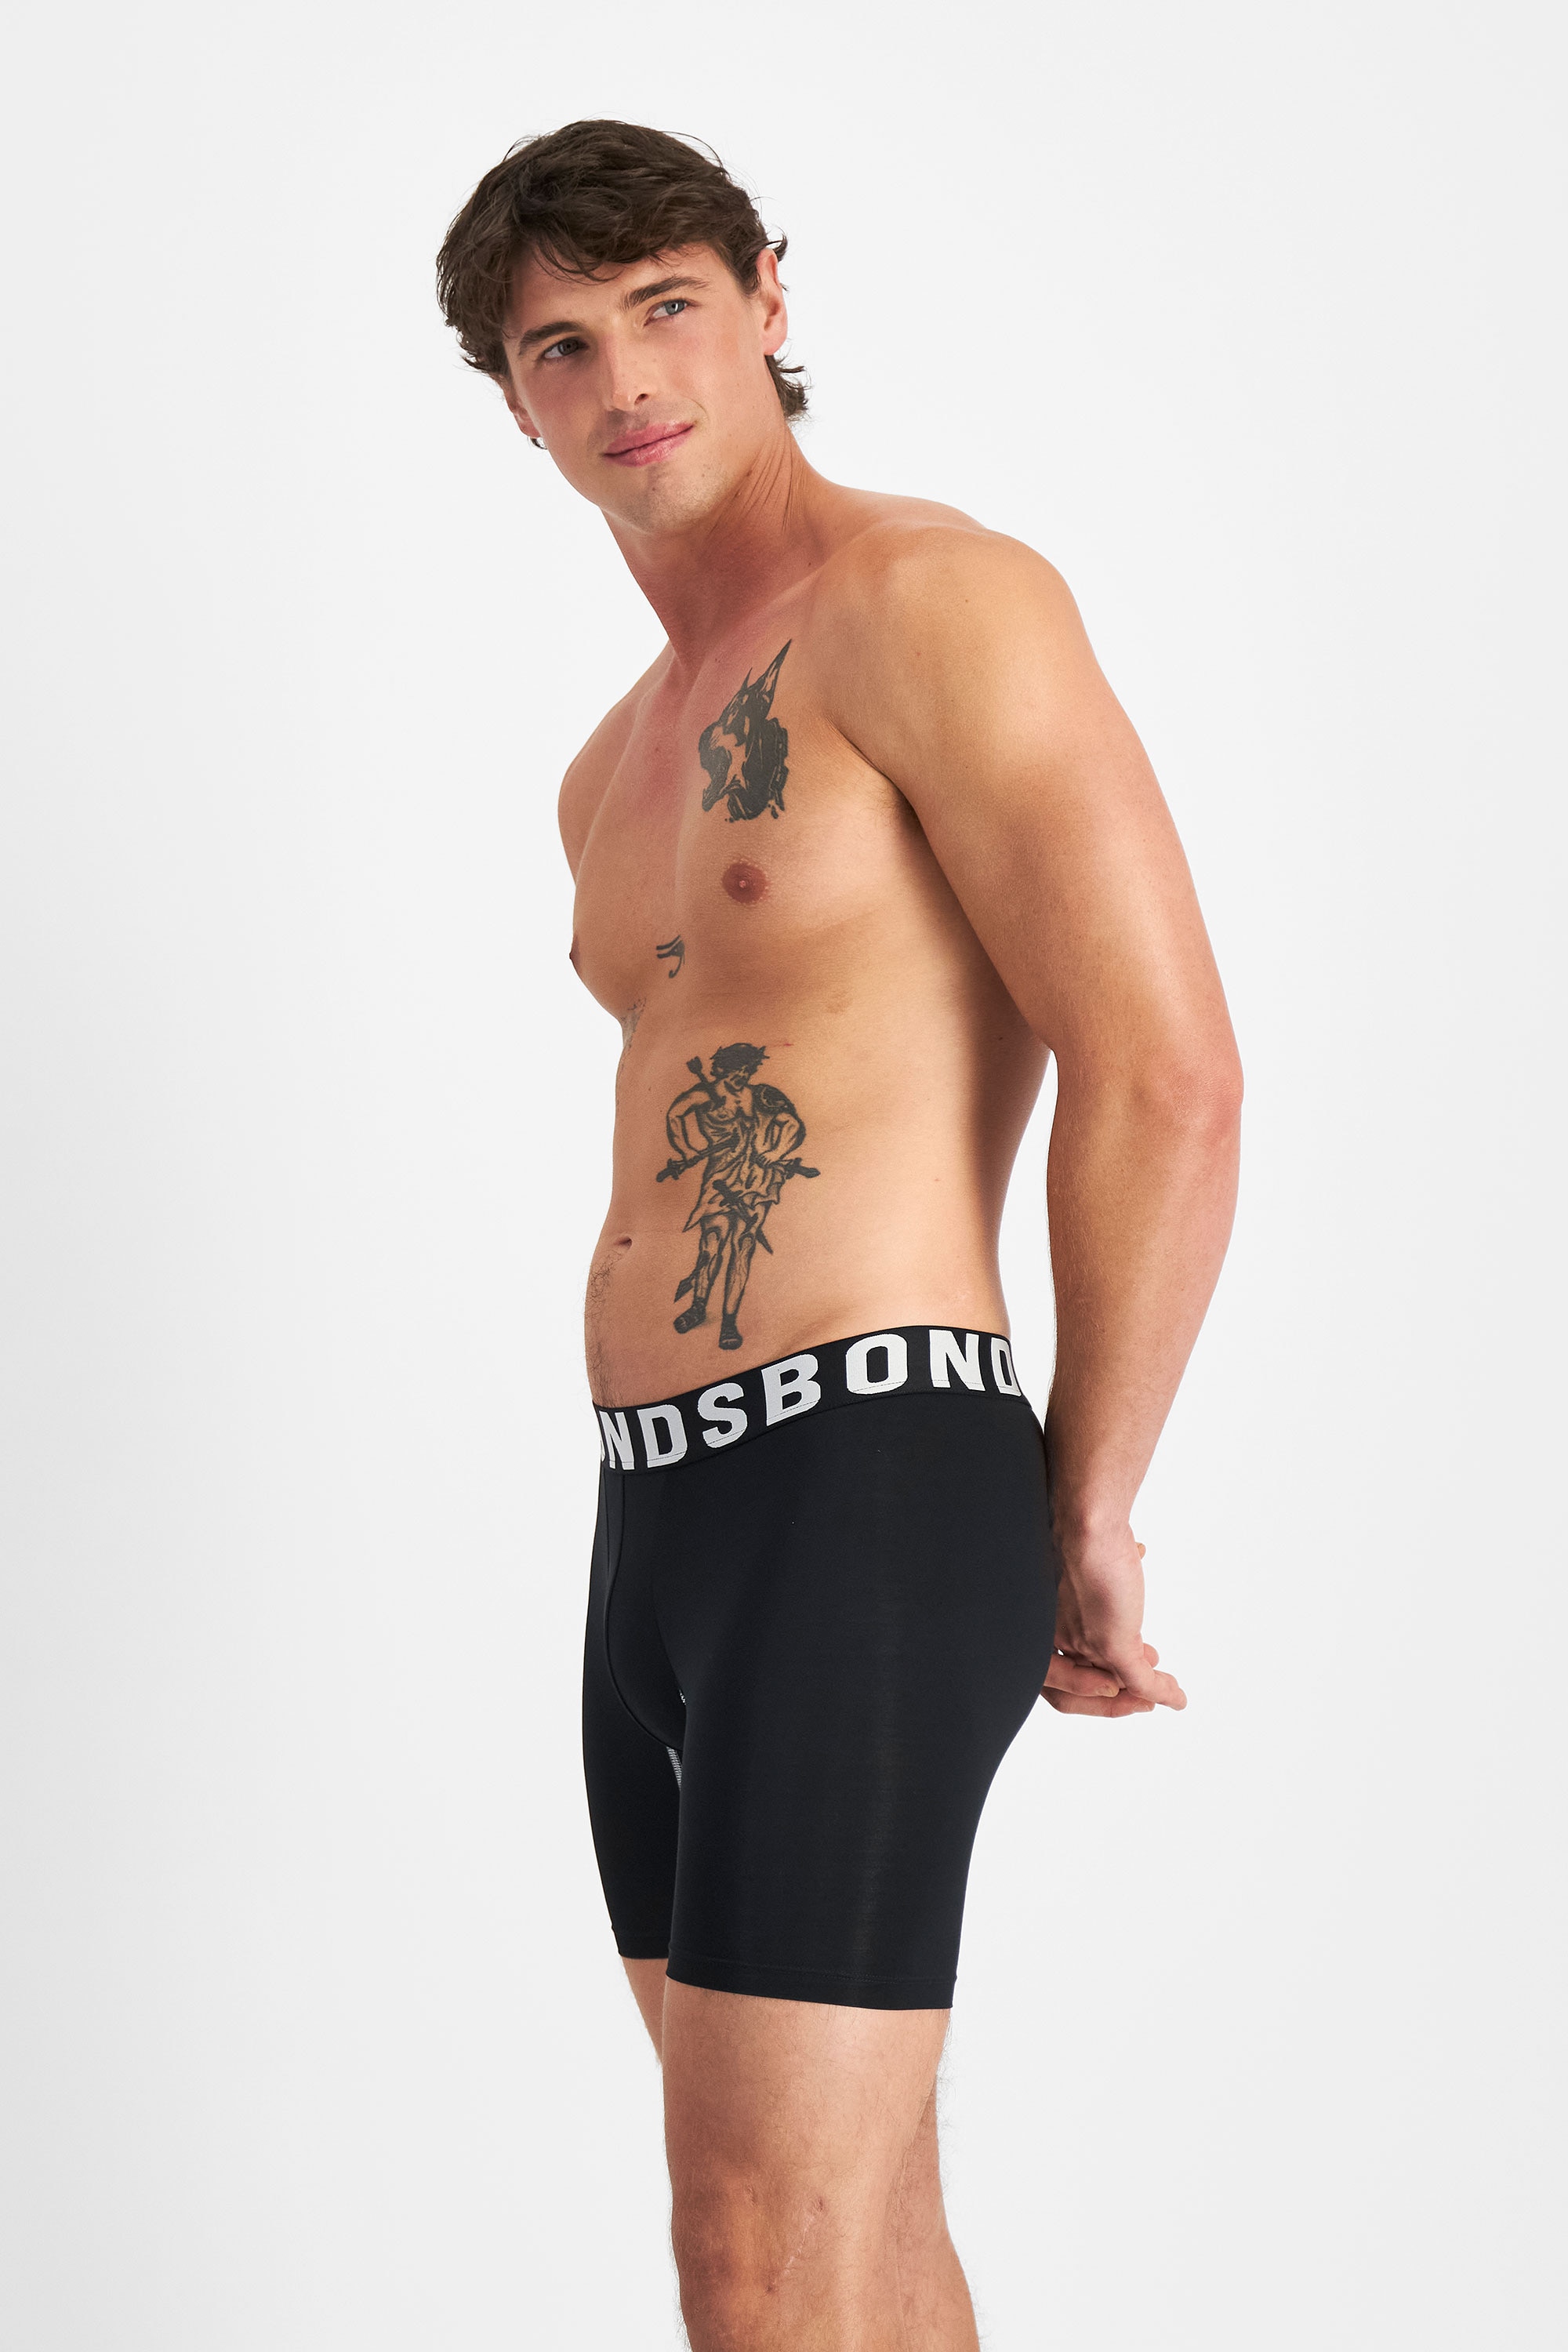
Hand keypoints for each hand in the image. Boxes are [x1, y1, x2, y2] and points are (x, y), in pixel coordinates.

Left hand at [1041, 1531, 1186, 1716]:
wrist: (1086, 1521)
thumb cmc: (1083, 1532)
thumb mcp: (1091, 1561)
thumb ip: (1101, 1578)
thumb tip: (1129, 1569)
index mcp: (1048, 1620)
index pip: (1064, 1663)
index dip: (1090, 1672)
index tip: (1121, 1665)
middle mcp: (1059, 1637)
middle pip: (1082, 1684)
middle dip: (1112, 1691)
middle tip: (1141, 1686)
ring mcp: (1085, 1643)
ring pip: (1112, 1687)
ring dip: (1139, 1695)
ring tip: (1160, 1690)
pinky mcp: (1110, 1643)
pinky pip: (1139, 1681)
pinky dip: (1161, 1692)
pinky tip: (1176, 1697)